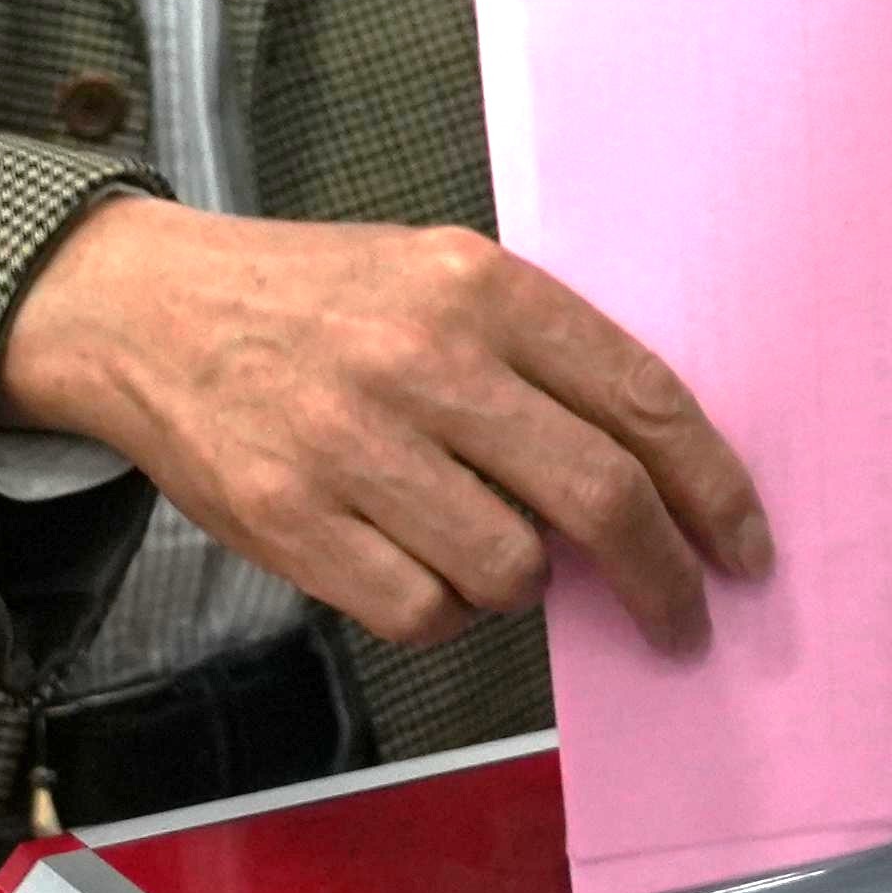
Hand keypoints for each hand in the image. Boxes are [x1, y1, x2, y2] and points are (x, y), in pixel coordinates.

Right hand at [0, 204, 770, 653]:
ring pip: (511, 570)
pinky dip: (438, 608)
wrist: (148, 309)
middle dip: (663, 576)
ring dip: (522, 582)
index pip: (642, 400)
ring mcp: (353, 443)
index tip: (743, 546)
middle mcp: (424, 359)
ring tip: (487, 546)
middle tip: (683, 616)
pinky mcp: (291, 517)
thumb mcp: (439, 276)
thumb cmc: (315, 301)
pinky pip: (420, 609)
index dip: (714, 487)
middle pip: (599, 497)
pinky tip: (413, 560)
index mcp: (481, 287)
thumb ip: (539, 361)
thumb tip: (653, 480)